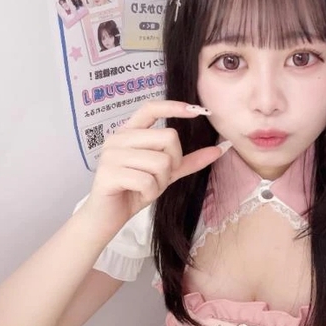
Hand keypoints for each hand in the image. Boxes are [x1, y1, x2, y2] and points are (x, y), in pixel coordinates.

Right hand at [80, 101, 228, 233]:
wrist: (106, 218)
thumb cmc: (134, 191)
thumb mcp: (164, 174)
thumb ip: (187, 161)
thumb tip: (218, 149)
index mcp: (129, 132)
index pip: (150, 108)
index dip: (174, 107)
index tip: (196, 111)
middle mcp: (118, 138)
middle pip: (167, 137)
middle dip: (172, 163)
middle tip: (158, 178)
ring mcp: (111, 155)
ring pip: (160, 161)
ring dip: (160, 181)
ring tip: (146, 188)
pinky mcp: (109, 173)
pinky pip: (147, 180)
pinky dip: (150, 192)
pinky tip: (138, 195)